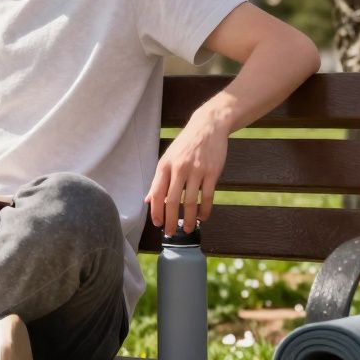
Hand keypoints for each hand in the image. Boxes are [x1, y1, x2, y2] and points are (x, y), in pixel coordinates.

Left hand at [143, 115, 228, 235]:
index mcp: (164, 165)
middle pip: (172, 201)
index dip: (156, 211)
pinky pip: (207, 196)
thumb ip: (159, 180)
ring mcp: (196, 171)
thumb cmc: (186, 144)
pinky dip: (205, 210)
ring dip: (189, 219)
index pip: (156, 193)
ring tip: (187, 229)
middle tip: (171, 233)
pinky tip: (202, 217)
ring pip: (190, 202)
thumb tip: (147, 199)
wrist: (208, 126)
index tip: (157, 224)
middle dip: (171, 220)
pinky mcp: (212, 172)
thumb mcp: (167, 158)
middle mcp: (179, 168)